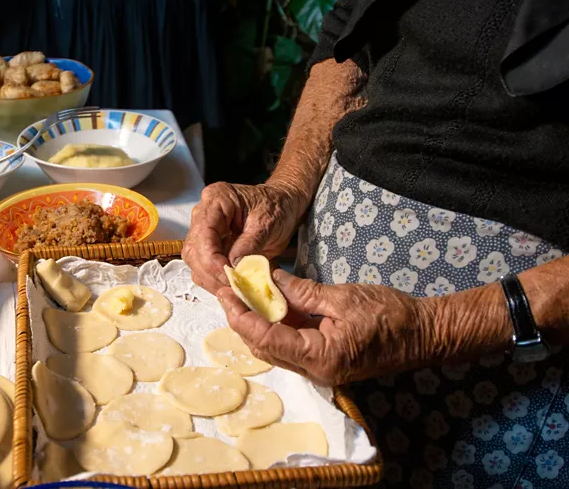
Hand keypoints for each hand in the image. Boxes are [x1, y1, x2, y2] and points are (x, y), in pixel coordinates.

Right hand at [182, 182, 302, 293]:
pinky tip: (231, 284)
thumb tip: (234, 267)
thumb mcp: (267, 224)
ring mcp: (204, 230)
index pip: (203, 235)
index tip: (229, 276)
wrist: (283, 205)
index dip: (212, 260)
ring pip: (195, 262)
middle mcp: (204, 214)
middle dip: (211, 273)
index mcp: (216, 199)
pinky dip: (215, 279)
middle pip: (194, 251)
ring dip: (212, 279)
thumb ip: (249, 245)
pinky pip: (204, 267)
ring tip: (233, 288)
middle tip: (233, 286)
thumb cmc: (276, 207)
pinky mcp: (210, 245)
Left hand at [217, 269, 434, 385]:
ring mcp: (320, 369)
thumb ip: (302, 292)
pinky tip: (269, 305)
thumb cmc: (391, 315)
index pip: (265, 338)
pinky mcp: (325, 362)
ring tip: (243, 295)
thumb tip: (270, 280)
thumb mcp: (343, 297)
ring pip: (275, 349)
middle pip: (264, 348)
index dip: (241, 316)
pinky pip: (291, 346)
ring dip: (257, 324)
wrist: (425, 335)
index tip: (225, 293)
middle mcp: (315, 371)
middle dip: (242, 320)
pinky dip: (276, 327)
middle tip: (229, 291)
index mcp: (320, 356)